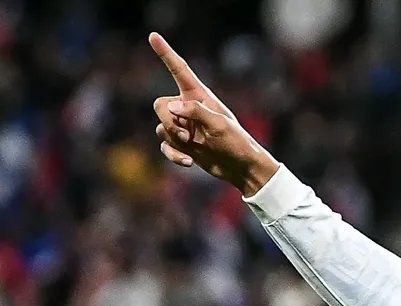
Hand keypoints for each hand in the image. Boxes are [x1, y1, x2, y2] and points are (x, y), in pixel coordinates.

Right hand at [149, 32, 278, 194]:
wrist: (242, 168)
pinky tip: (188, 163)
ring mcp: (184, 127)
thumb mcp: (220, 125)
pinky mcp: (182, 144)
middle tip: (185, 136)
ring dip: (173, 139)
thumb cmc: (237, 143)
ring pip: (161, 127)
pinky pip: (165, 145)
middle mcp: (188, 109)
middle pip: (160, 105)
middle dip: (168, 121)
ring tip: (191, 146)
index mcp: (200, 97)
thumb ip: (196, 112)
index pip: (180, 71)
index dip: (166, 54)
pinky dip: (173, 154)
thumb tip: (171, 106)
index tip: (153, 36)